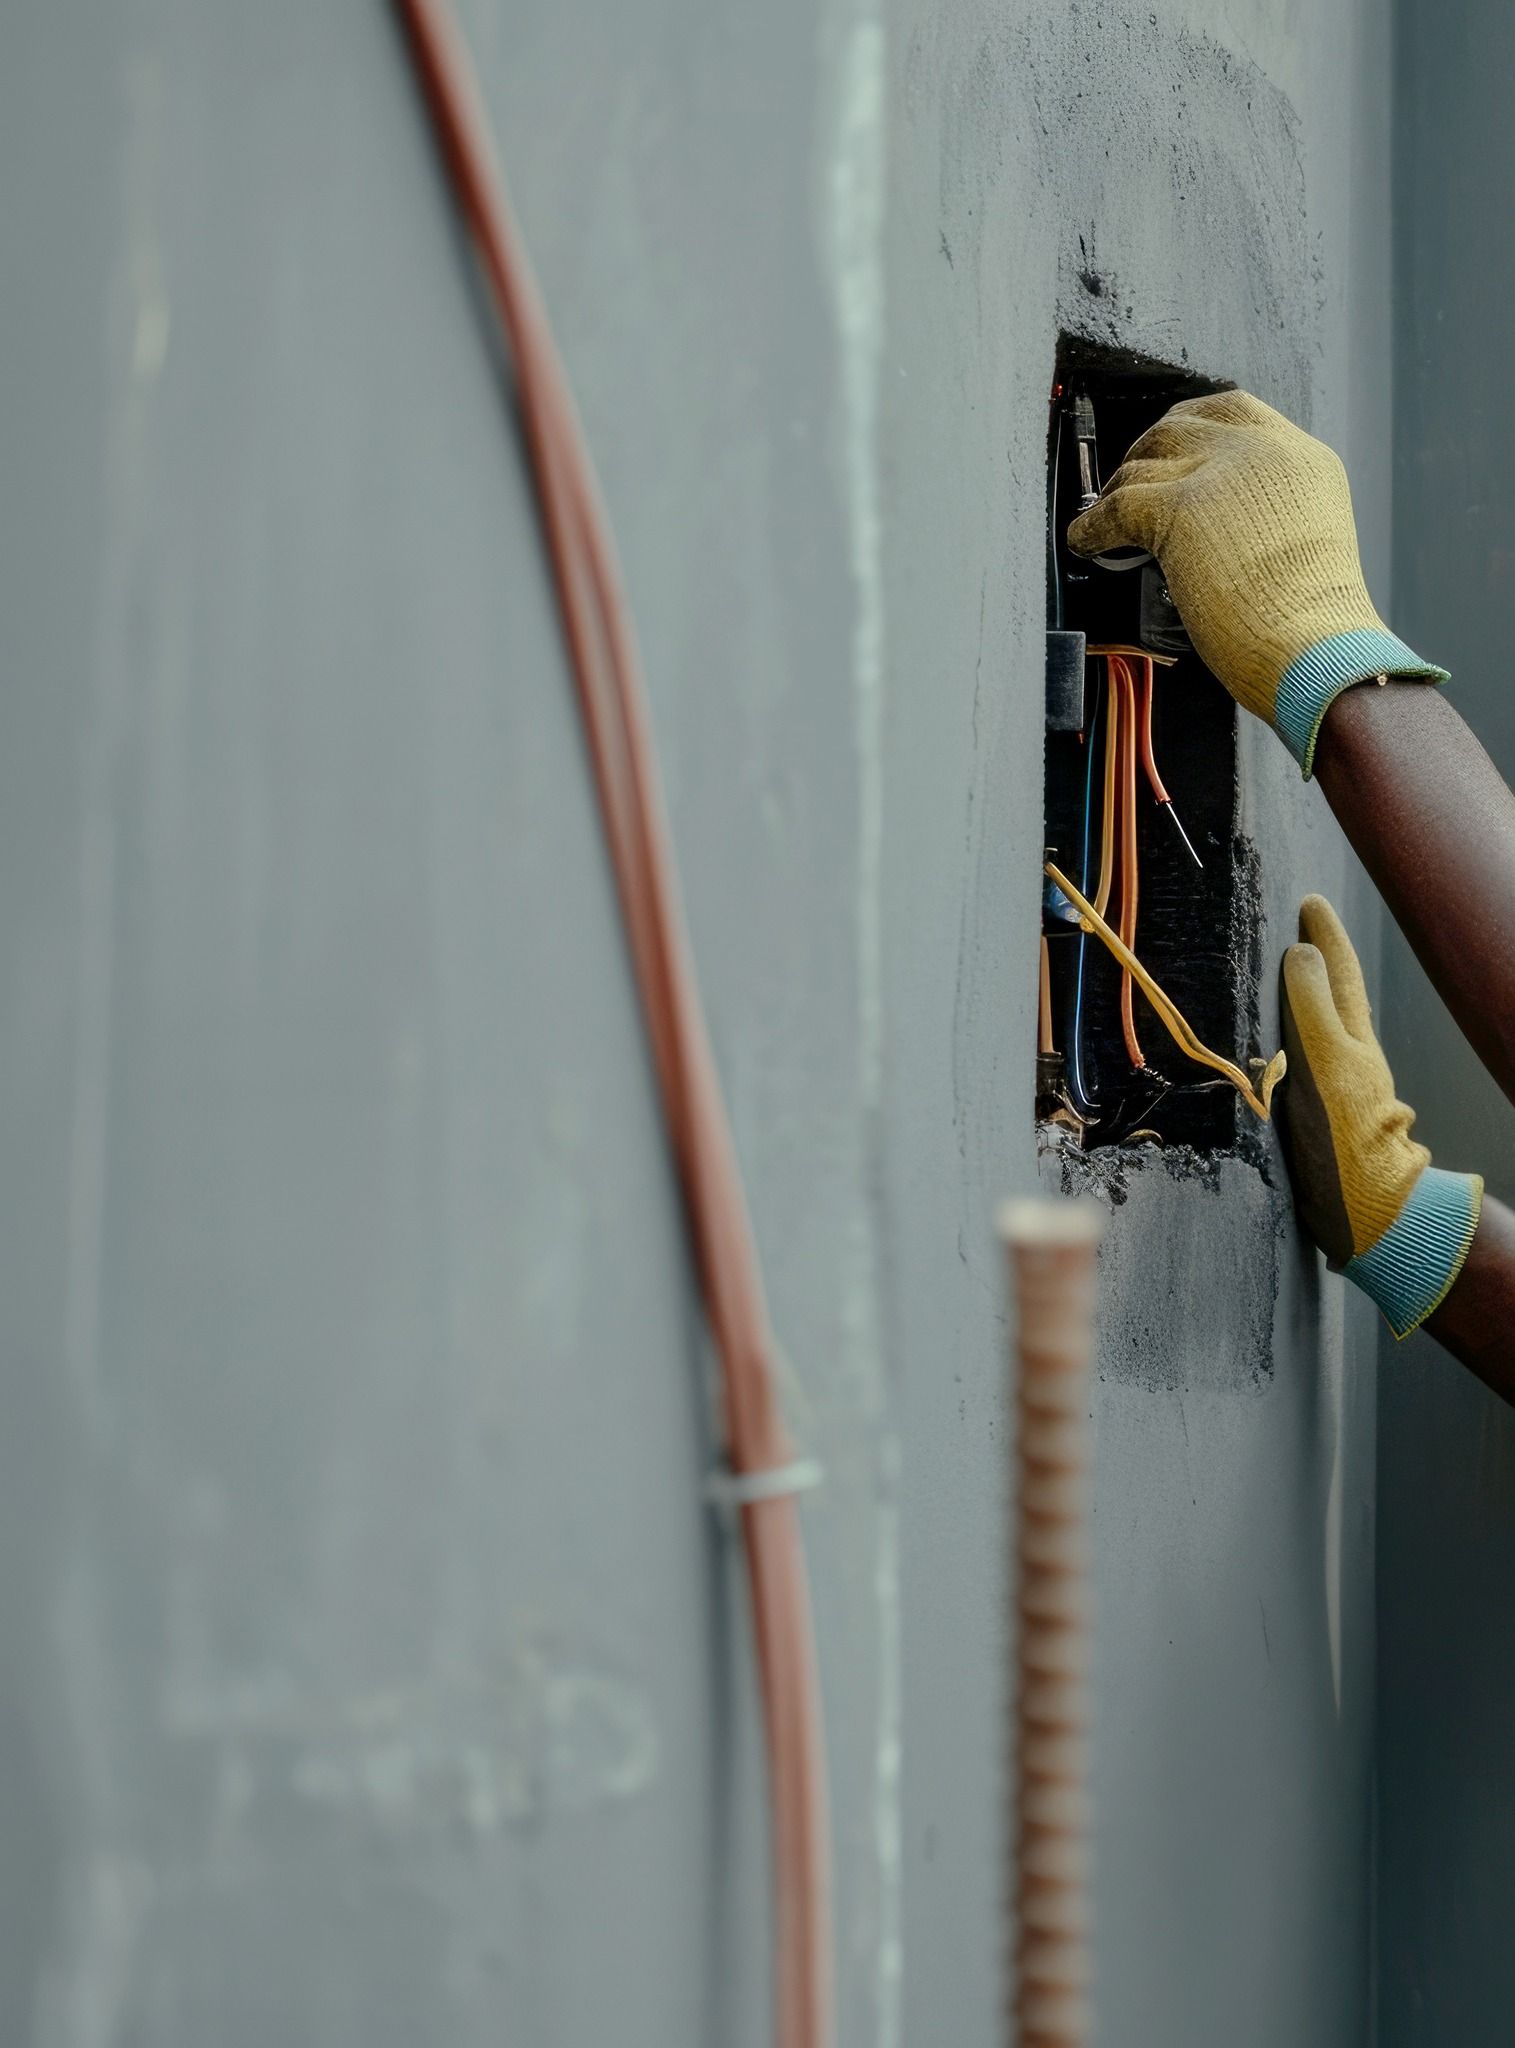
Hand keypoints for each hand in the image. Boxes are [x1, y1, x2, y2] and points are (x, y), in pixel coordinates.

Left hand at [1066, 391, 1446, 775]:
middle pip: (1184, 423)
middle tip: (1129, 484)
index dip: (1193, 428)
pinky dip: (1093, 526)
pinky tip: (1087, 542)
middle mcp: (1265, 452)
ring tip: (1105, 521)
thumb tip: (1218, 535)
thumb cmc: (1311, 628)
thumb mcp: (1303, 549)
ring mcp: (1222, 473)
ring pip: (1146, 459)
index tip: (1173, 450)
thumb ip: (1265, 523)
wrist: (1315, 649)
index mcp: (1302, 461)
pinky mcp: (1180, 506)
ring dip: (1118, 490)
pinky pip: (1116, 504)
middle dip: (1148, 450)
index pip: (1236, 413)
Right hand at [1279, 894, 1480, 1336]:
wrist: (1364, 1214)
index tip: (1310, 903)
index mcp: (1349, 1041)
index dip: (1324, 939)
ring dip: (1303, 999)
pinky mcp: (1316, 1118)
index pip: (1337, 975)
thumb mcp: (1328, 1066)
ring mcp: (1333, 1089)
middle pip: (1333, 998)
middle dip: (1318, 961)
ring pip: (1318, 1028)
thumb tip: (1302, 952)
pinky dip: (1289, 1039)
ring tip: (1284, 975)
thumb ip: (1312, 1010)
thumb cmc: (1346, 1140)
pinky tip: (1275, 1048)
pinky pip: (1299, 1060)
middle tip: (1299, 927)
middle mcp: (1345, 1059)